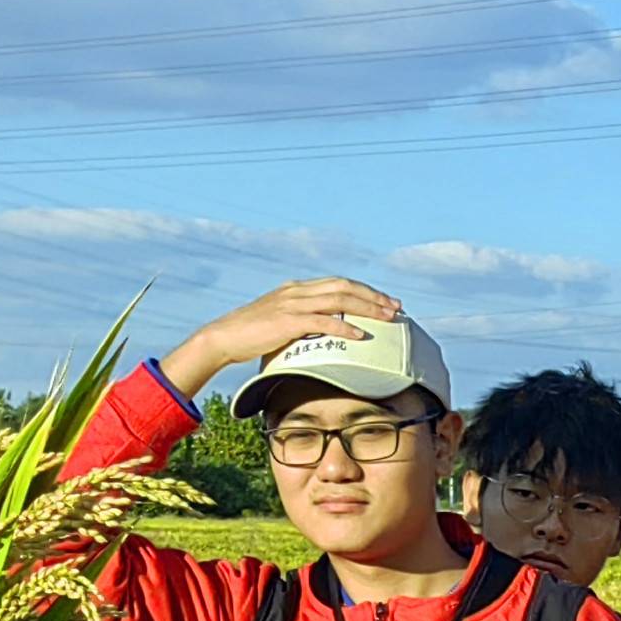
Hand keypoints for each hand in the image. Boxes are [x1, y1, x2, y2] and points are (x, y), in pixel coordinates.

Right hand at [167, 276, 406, 399]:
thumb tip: (322, 334)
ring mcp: (292, 303)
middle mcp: (297, 290)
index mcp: (297, 288)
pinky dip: (343, 325)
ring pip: (339, 299)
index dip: (365, 290)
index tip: (386, 301)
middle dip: (374, 296)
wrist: (223, 337)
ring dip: (367, 307)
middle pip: (345, 286)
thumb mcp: (280, 322)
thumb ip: (301, 322)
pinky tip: (360, 334)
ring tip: (387, 318)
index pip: (339, 283)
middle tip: (397, 308)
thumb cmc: (251, 334)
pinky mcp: (286, 321)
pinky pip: (321, 321)